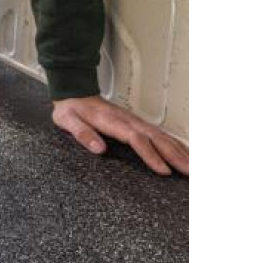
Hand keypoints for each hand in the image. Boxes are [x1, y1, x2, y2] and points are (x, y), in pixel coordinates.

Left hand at [52, 95, 188, 176]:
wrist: (74, 90)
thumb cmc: (71, 109)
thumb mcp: (68, 121)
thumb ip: (82, 134)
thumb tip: (99, 148)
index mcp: (113, 122)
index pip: (136, 139)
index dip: (151, 155)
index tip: (164, 170)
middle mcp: (128, 120)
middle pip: (156, 138)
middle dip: (176, 156)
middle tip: (191, 172)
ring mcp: (135, 121)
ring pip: (162, 136)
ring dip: (180, 151)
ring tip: (194, 166)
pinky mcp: (137, 123)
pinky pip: (159, 134)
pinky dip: (175, 144)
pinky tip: (185, 153)